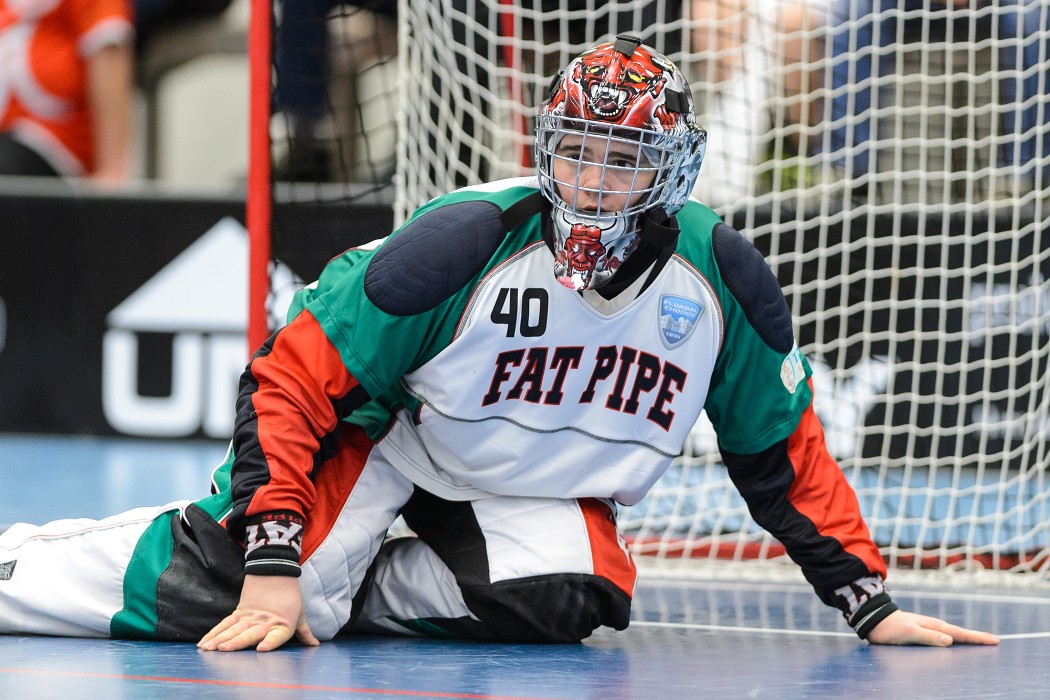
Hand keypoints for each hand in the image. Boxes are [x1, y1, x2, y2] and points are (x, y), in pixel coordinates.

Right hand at [197, 574, 319, 651]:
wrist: (276, 570)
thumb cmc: (290, 596)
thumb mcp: (300, 614)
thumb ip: (304, 632)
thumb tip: (315, 645)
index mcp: (282, 625)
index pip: (276, 636)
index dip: (270, 642)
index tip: (262, 648)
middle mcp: (265, 622)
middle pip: (249, 633)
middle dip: (236, 642)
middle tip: (223, 649)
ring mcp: (250, 616)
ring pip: (233, 629)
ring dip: (220, 638)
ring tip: (208, 648)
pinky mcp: (240, 611)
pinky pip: (225, 623)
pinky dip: (214, 633)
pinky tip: (204, 642)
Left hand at [866, 609, 998, 646]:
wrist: (874, 620)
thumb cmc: (890, 628)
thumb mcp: (909, 633)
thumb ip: (928, 637)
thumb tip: (950, 640)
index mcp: (934, 627)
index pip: (961, 634)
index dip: (978, 638)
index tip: (995, 640)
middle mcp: (934, 627)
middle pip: (961, 634)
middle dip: (977, 637)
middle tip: (994, 640)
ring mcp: (928, 629)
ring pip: (953, 635)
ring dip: (967, 638)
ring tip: (980, 642)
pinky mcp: (922, 632)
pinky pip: (944, 637)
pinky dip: (954, 639)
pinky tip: (954, 643)